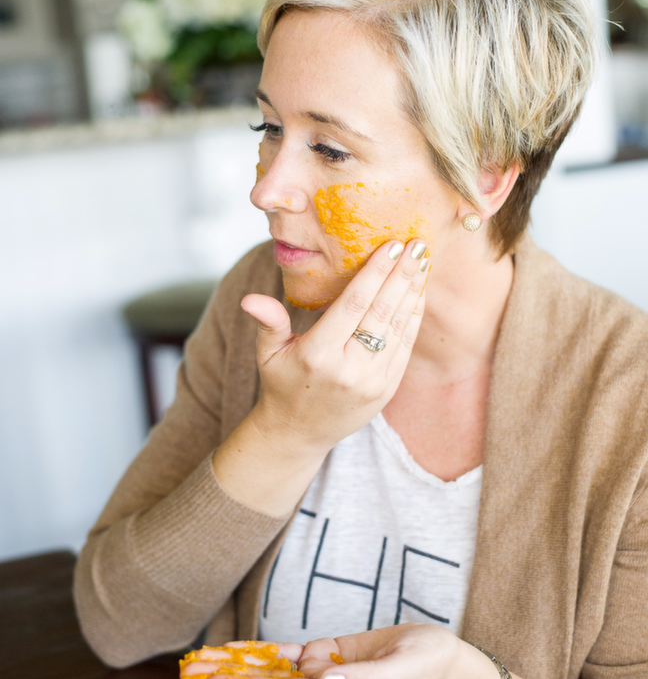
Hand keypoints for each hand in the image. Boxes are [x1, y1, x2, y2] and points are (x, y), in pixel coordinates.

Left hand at [181, 624, 489, 678]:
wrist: (442, 657)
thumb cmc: (426, 663)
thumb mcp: (400, 670)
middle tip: (193, 670)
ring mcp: (326, 672)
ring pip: (274, 670)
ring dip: (240, 664)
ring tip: (205, 657)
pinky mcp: (330, 654)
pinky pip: (290, 653)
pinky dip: (265, 650)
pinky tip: (241, 648)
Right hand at [243, 240, 429, 455]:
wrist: (299, 433)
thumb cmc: (282, 384)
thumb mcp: (268, 353)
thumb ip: (267, 321)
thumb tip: (250, 299)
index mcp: (318, 354)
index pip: (354, 304)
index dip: (376, 272)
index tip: (393, 245)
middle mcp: (348, 368)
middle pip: (382, 312)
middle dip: (402, 275)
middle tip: (418, 244)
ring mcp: (371, 381)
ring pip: (399, 328)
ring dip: (414, 292)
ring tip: (423, 261)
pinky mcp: (386, 389)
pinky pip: (406, 346)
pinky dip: (414, 317)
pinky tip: (418, 292)